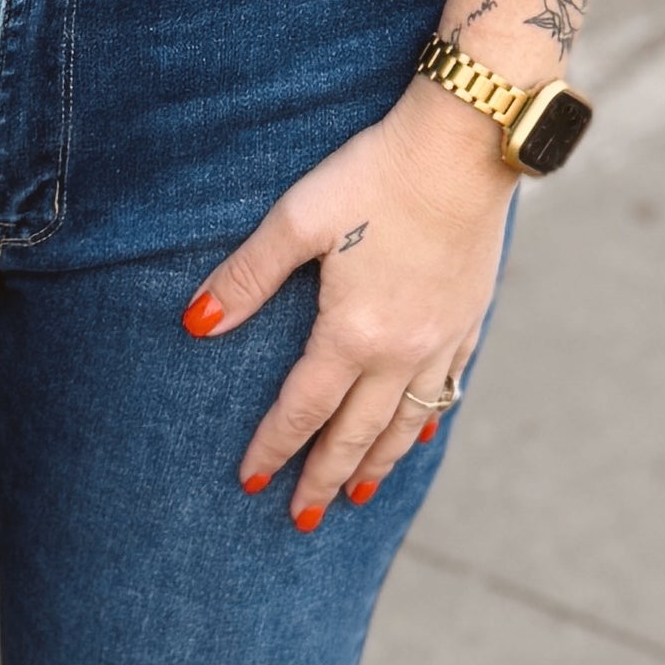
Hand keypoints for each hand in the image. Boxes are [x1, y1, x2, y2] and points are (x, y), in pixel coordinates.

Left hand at [191, 85, 512, 526]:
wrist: (467, 145)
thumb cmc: (375, 173)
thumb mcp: (298, 218)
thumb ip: (247, 277)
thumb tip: (195, 323)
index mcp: (353, 332)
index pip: (303, 409)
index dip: (275, 448)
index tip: (252, 482)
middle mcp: (401, 351)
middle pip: (356, 432)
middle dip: (325, 477)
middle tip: (303, 519)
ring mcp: (442, 339)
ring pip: (406, 422)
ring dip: (378, 462)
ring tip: (357, 495)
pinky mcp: (470, 318)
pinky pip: (447, 387)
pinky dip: (427, 420)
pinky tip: (420, 434)